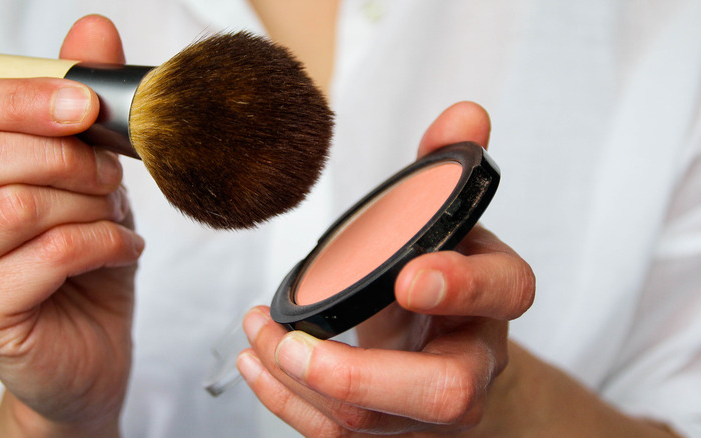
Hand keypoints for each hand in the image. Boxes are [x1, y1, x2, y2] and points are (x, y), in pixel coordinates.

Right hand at [0, 15, 140, 436]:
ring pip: (17, 204)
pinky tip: (122, 249)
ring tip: (115, 216)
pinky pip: (50, 252)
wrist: (90, 342)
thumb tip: (93, 30)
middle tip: (110, 174)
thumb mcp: (83, 172)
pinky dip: (106, 242)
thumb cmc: (78, 256)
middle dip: (63, 155)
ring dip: (90, 205)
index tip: (86, 106)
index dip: (23, 98)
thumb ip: (77, 105)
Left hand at [237, 102, 535, 435]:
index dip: (464, 286)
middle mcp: (472, 365)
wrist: (444, 349)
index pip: (505, 293)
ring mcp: (431, 414)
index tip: (410, 275)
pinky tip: (256, 363)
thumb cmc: (437, 279)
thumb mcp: (441, 224)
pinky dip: (288, 403)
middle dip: (360, 373)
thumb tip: (465, 114)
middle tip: (293, 341)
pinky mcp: (390, 434)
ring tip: (257, 335)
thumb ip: (441, 172)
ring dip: (299, 382)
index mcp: (492, 299)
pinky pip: (339, 437)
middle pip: (445, 394)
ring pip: (372, 422)